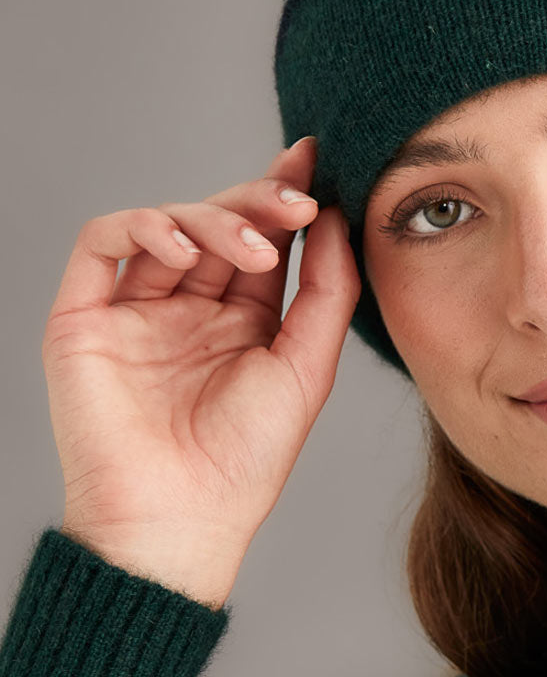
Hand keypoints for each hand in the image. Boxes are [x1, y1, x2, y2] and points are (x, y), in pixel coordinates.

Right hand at [42, 136, 361, 601]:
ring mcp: (135, 312)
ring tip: (252, 247)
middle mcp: (188, 312)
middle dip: (256, 201)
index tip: (314, 159)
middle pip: (218, 224)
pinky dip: (142, 227)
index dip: (283, 197)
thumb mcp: (306, 367)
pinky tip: (182, 247)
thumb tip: (332, 217)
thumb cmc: (245, 461)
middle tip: (294, 199)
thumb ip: (325, 291)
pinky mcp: (84, 317)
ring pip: (166, 225)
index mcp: (241, 324)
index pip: (261, 242)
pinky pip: (103, 243)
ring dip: (212, 218)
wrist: (180, 517)